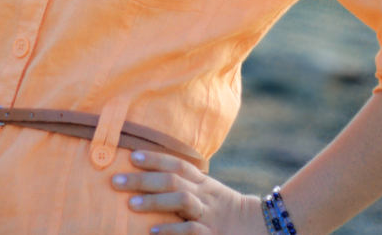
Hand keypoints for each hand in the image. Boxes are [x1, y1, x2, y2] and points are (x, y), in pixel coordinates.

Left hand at [111, 150, 263, 233]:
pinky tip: (153, 231)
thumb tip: (154, 181)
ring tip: (131, 204)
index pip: (178, 164)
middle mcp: (206, 195)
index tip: (131, 154)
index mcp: (204, 183)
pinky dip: (172, 231)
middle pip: (173, 180)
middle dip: (143, 179)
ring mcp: (210, 216)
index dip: (155, 158)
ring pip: (182, 201)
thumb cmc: (228, 212)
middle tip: (115, 180)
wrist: (265, 228)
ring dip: (155, 201)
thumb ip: (188, 187)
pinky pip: (192, 232)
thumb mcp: (211, 194)